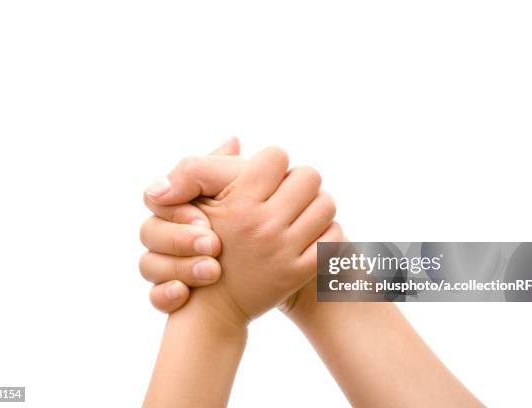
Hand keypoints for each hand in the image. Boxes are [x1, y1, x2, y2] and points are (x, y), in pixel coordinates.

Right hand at [139, 138, 243, 311]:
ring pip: (147, 266)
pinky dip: (166, 295)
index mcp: (174, 205)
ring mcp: (163, 266)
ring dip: (179, 268)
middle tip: (212, 245)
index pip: (155, 199)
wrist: (255, 274)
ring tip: (211, 272)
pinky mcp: (172, 294)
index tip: (205, 218)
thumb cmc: (247, 220)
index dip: (178, 207)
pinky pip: (155, 297)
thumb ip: (229, 169)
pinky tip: (184, 294)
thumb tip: (234, 141)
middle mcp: (162, 234)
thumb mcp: (237, 190)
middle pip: (148, 233)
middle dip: (179, 239)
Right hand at [185, 147, 340, 325]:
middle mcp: (262, 227)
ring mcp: (283, 251)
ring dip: (316, 205)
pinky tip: (309, 236)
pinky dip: (326, 234)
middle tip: (288, 194)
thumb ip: (209, 167)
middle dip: (300, 182)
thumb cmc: (206, 243)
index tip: (265, 178)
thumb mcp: (199, 203)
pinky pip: (333, 238)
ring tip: (300, 214)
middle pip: (309, 176)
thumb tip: (236, 139)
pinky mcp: (298, 273)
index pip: (276, 156)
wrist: (214, 303)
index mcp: (237, 204)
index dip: (272, 163)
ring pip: (326, 205)